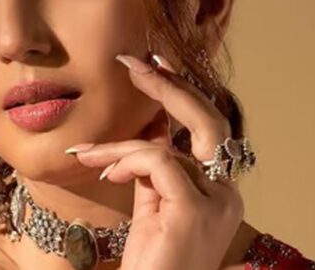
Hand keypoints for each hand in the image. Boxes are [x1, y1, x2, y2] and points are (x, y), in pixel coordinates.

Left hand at [69, 53, 243, 269]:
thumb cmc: (151, 261)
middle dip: (170, 87)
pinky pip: (157, 162)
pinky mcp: (194, 210)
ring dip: (120, 145)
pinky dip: (126, 160)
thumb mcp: (153, 206)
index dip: (183, 93)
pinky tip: (105, 171)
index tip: (155, 65)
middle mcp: (226, 193)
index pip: (208, 129)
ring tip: (88, 155)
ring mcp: (216, 202)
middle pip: (209, 121)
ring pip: (168, 146)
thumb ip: (154, 170)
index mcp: (220, 190)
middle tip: (134, 64)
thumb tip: (142, 132)